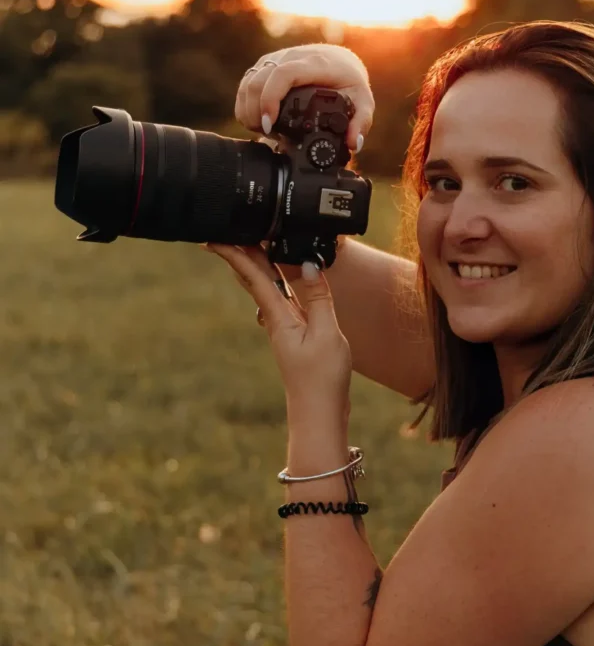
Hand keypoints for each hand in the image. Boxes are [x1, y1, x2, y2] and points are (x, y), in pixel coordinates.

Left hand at [205, 243, 351, 416]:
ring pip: (267, 289)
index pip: (253, 277)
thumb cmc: (322, 379)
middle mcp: (276, 320)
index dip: (235, 254)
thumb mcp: (326, 334)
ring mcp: (285, 328)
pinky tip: (285, 278)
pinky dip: (279, 282)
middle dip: (242, 254)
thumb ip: (318, 298)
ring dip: (258, 266)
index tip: (215, 238)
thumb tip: (308, 264)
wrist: (320, 414)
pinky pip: (283, 300)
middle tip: (228, 231)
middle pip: (255, 279)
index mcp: (279, 318)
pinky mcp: (297, 336)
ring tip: (250, 245)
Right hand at [236, 44, 374, 153]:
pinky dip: (245, 103)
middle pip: (259, 79)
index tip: (270, 123)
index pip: (284, 74)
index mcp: (314, 64)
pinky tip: (256, 120)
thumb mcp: (363, 101)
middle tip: (265, 133)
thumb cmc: (349, 81)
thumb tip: (352, 144)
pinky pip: (247, 82)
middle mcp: (291, 57)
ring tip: (261, 130)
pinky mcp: (267, 65)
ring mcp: (276, 59)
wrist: (340, 60)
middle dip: (255, 111)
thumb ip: (361, 122)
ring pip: (249, 81)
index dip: (271, 98)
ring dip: (248, 109)